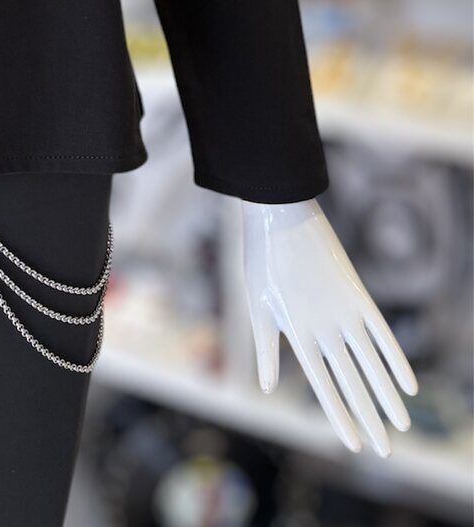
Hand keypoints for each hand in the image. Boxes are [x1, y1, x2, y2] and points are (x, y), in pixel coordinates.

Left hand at [242, 198, 417, 454]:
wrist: (279, 215)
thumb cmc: (261, 260)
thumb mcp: (256, 305)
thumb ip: (265, 349)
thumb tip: (267, 388)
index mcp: (297, 332)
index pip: (323, 386)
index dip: (341, 416)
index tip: (355, 445)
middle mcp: (324, 327)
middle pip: (352, 382)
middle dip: (369, 418)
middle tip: (386, 451)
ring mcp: (344, 311)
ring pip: (372, 363)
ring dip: (389, 396)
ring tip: (404, 426)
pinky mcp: (357, 293)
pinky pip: (382, 333)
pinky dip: (396, 359)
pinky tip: (410, 384)